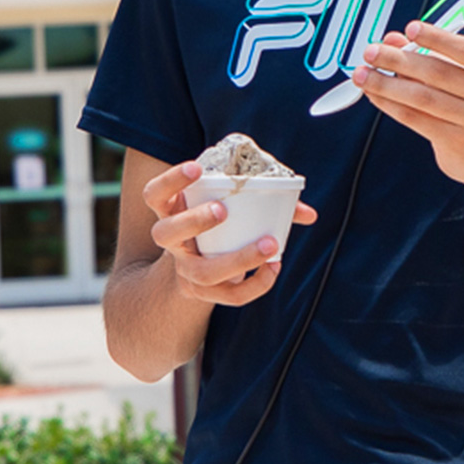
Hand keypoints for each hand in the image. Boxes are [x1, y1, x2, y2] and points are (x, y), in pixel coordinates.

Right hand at [139, 158, 318, 306]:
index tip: (197, 168)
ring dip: (237, 259)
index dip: (171, 181)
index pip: (154, 194)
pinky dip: (257, 284)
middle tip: (222, 210)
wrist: (201, 263)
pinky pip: (230, 295)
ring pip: (201, 272)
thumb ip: (267, 199)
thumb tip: (309, 213)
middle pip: (165, 234)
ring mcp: (186, 270)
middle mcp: (172, 242)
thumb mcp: (230, 202)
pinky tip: (275, 267)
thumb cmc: (222, 222)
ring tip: (269, 244)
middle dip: (193, 221)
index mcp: (171, 211)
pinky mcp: (205, 293)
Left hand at [352, 20, 463, 188]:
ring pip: (423, 97)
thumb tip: (393, 40)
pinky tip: (374, 95)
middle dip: (399, 59)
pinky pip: (416, 118)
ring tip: (363, 75)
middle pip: (440, 73)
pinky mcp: (458, 142)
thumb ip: (431, 54)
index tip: (410, 29)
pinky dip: (390, 104)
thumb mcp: (461, 75)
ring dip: (387, 83)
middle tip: (372, 52)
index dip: (438, 38)